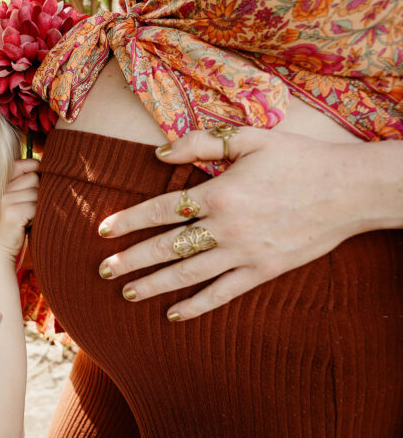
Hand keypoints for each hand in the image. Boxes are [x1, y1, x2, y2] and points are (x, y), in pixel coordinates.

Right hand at [0, 158, 38, 260]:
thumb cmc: (14, 227)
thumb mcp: (18, 202)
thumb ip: (26, 187)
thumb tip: (45, 169)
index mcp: (2, 184)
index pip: (23, 164)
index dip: (35, 167)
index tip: (40, 177)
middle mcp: (3, 190)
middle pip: (34, 178)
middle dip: (39, 192)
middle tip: (32, 208)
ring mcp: (6, 200)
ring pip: (37, 193)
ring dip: (39, 206)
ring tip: (29, 218)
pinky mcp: (13, 212)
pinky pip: (36, 207)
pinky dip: (37, 216)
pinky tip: (29, 224)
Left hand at [97, 127, 385, 320]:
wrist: (351, 189)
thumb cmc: (298, 158)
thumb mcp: (249, 138)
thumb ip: (201, 143)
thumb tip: (158, 152)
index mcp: (219, 193)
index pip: (161, 210)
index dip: (129, 220)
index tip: (103, 230)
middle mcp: (227, 228)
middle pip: (167, 247)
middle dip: (131, 259)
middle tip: (103, 270)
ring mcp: (245, 253)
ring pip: (189, 274)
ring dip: (155, 285)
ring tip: (127, 293)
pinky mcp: (264, 271)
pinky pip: (223, 293)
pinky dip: (197, 305)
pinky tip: (174, 314)